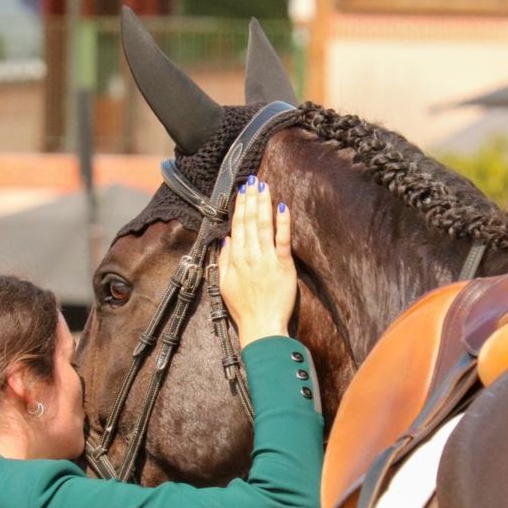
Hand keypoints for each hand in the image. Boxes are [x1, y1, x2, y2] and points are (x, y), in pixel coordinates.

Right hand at [219, 175, 295, 344]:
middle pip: (249, 221)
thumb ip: (224, 261)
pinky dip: (282, 223)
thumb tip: (226, 240)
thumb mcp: (225, 285)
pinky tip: (283, 208)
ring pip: (263, 226)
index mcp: (235, 259)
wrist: (261, 327)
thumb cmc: (243, 310)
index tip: (242, 191)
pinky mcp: (283, 266)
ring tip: (264, 187)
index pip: (237, 226)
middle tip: (253, 181)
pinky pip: (282, 240)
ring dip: (264, 204)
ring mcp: (266, 259)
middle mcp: (249, 256)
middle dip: (251, 199)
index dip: (240, 207)